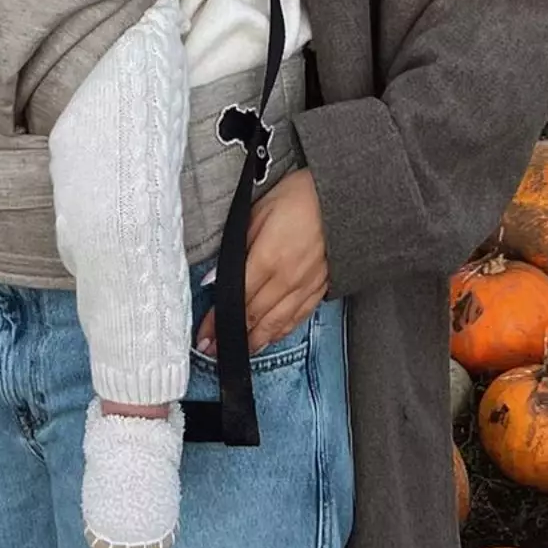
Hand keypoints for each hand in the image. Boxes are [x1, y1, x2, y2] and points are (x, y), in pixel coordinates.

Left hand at [194, 170, 330, 357]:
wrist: (342, 196)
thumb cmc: (299, 197)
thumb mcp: (258, 213)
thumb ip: (235, 247)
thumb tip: (214, 278)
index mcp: (268, 260)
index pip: (236, 300)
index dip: (217, 321)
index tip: (204, 337)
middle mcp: (287, 280)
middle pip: (254, 318)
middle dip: (230, 336)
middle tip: (214, 349)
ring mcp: (305, 287)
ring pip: (276, 325)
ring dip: (254, 341)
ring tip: (237, 351)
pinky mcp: (320, 288)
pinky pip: (297, 319)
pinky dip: (280, 332)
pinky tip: (269, 337)